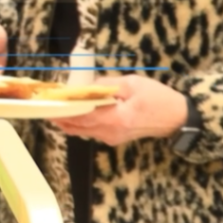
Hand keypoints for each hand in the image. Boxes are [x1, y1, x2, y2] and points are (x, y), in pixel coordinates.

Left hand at [49, 75, 188, 146]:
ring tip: (55, 107)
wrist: (177, 118)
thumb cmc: (157, 98)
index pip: (82, 115)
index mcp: (115, 119)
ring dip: (68, 120)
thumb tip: (86, 86)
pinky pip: (91, 132)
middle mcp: (110, 133)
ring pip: (82, 131)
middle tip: (46, 105)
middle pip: (77, 127)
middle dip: (60, 116)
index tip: (48, 102)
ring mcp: (112, 138)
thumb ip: (107, 85)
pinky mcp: (114, 138)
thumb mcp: (132, 84)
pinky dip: (80, 123)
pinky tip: (74, 113)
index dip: (63, 109)